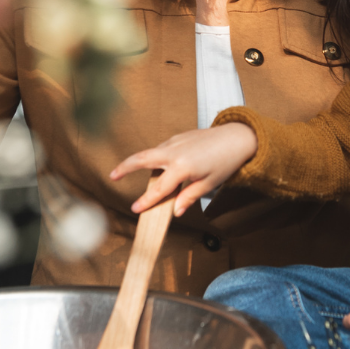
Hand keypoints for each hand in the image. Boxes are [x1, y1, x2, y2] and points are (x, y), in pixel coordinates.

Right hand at [110, 123, 257, 216]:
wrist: (237, 137)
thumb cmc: (226, 162)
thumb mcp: (209, 184)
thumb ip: (189, 197)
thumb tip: (176, 211)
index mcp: (182, 167)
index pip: (158, 188)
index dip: (146, 201)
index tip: (135, 208)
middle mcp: (174, 152)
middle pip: (141, 159)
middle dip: (124, 167)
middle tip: (112, 176)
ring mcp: (175, 142)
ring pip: (151, 153)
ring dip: (140, 162)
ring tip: (130, 172)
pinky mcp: (178, 137)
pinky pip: (161, 149)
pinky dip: (155, 157)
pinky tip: (159, 166)